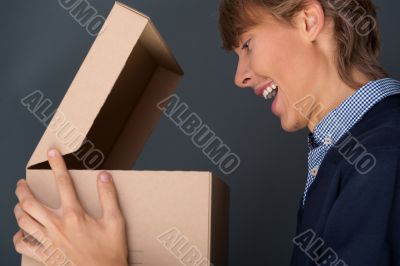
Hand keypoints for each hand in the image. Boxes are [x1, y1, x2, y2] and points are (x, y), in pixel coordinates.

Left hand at [13, 148, 127, 265]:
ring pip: (23, 222)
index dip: (57, 165)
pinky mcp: (45, 256)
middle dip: (22, 191)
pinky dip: (18, 238)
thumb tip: (104, 176)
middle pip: (30, 203)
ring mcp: (48, 242)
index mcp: (74, 215)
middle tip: (21, 184)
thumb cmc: (110, 251)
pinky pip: (23, 246)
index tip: (51, 153)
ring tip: (18, 204)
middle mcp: (57, 226)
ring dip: (17, 210)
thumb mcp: (115, 222)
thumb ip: (109, 197)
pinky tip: (21, 234)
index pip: (63, 183)